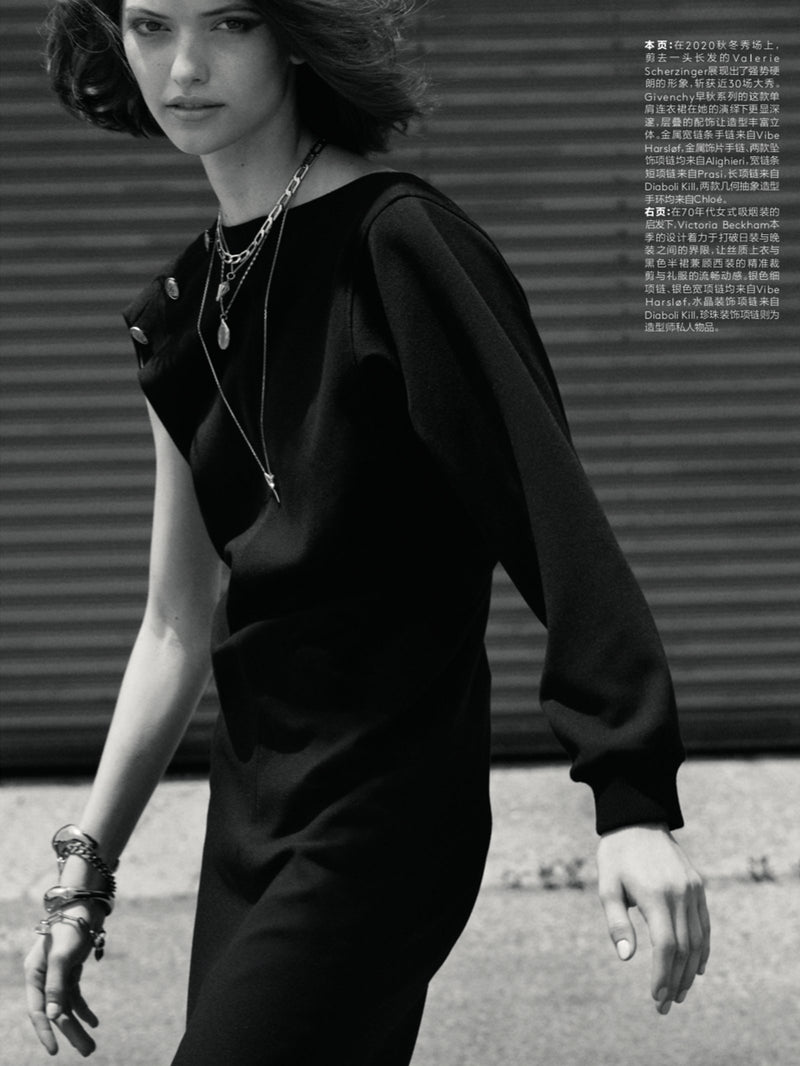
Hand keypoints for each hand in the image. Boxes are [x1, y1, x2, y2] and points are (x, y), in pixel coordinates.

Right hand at [24, 907, 100, 1056]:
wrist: (85, 904)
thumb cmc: (70, 926)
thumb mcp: (62, 955)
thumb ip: (56, 985)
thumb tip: (55, 1016)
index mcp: (34, 974)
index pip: (38, 1010)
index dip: (45, 1032)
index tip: (55, 1051)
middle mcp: (43, 977)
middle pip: (55, 1011)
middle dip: (70, 1033)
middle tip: (89, 1051)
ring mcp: (56, 974)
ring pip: (66, 1007)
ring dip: (78, 1025)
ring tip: (92, 1045)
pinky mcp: (70, 970)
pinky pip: (75, 996)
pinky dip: (84, 1009)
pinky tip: (94, 1021)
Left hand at [596, 823, 709, 1014]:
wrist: (638, 821)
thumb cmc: (616, 856)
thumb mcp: (607, 886)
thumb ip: (616, 922)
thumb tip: (626, 957)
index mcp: (655, 895)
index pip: (665, 946)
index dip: (662, 975)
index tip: (655, 997)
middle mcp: (680, 893)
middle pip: (685, 948)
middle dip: (676, 981)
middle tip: (666, 1005)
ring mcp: (693, 890)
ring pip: (698, 940)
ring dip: (691, 970)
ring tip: (679, 993)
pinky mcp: (699, 887)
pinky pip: (705, 925)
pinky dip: (703, 949)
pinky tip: (696, 968)